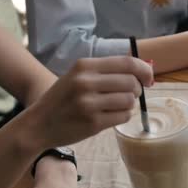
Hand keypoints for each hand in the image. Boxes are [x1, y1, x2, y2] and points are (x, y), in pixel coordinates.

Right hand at [27, 56, 152, 149]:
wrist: (38, 124)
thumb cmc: (63, 99)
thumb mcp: (79, 76)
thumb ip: (107, 71)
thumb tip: (143, 71)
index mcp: (85, 66)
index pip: (127, 63)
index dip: (144, 70)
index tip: (149, 78)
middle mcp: (86, 82)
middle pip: (131, 82)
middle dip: (136, 89)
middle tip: (129, 95)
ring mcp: (89, 103)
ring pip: (129, 100)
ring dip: (129, 104)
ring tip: (115, 106)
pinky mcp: (93, 122)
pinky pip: (123, 116)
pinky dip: (123, 116)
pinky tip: (111, 116)